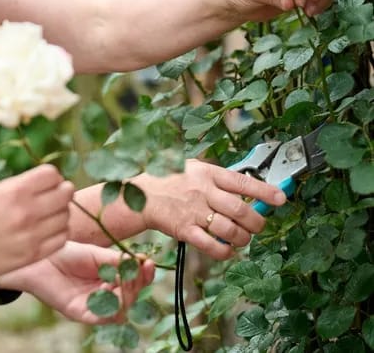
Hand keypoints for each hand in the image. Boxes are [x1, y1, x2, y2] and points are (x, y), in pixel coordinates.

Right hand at [0, 164, 73, 283]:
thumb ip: (18, 188)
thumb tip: (43, 183)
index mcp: (13, 191)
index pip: (52, 174)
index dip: (51, 177)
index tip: (46, 182)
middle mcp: (26, 211)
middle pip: (65, 193)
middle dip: (61, 192)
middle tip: (53, 197)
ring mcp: (32, 234)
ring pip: (66, 216)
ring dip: (60, 213)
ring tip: (48, 216)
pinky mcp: (34, 255)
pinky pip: (62, 238)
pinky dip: (58, 233)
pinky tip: (47, 231)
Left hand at [3, 242, 154, 323]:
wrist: (40, 257)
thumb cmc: (66, 253)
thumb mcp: (96, 254)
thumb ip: (117, 261)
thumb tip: (141, 263)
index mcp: (109, 280)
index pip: (134, 284)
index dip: (144, 276)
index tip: (149, 263)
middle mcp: (103, 295)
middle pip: (130, 299)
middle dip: (137, 284)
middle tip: (137, 270)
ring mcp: (93, 305)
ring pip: (120, 311)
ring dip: (126, 295)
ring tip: (121, 278)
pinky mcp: (80, 313)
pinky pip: (102, 317)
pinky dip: (110, 304)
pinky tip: (108, 287)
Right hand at [133, 159, 286, 259]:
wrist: (140, 195)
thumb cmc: (170, 181)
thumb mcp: (194, 169)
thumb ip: (219, 179)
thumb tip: (249, 190)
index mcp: (207, 174)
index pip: (242, 182)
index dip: (265, 191)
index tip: (281, 198)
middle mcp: (202, 192)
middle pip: (240, 210)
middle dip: (257, 222)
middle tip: (259, 226)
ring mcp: (194, 212)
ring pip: (230, 230)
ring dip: (243, 238)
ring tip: (243, 238)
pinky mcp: (185, 230)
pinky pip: (212, 246)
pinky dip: (225, 252)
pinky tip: (228, 250)